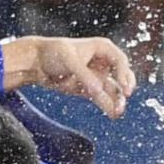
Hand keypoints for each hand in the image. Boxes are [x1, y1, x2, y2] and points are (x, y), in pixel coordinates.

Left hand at [3, 34, 135, 112]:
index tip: (124, 86)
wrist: (37, 62)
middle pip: (122, 75)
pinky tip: (113, 115)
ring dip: (117, 100)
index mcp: (102, 48)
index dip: (124, 73)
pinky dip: (108, 106)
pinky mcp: (89, 89)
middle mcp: (103, 62)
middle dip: (125, 87)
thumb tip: (98, 89)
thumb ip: (83, 75)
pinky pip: (102, 98)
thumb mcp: (68, 60)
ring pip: (113, 89)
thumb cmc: (53, 53)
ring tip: (118, 112)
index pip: (120, 61)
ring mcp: (97, 76)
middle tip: (126, 97)